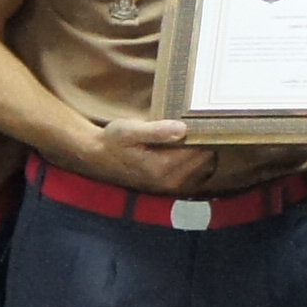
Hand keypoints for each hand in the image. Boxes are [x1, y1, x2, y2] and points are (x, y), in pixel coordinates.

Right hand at [76, 115, 215, 195]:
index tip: (206, 119)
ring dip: (206, 153)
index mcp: (161, 166)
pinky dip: (200, 163)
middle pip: (205, 161)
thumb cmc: (114, 141)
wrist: (100, 157)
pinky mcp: (169, 187)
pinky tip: (192, 148)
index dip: (205, 134)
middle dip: (207, 143)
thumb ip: (156, 131)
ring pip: (204, 170)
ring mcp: (170, 186)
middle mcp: (168, 181)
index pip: (198, 151)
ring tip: (198, 134)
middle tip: (204, 123)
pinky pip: (197, 176)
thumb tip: (182, 129)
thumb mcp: (130, 130)